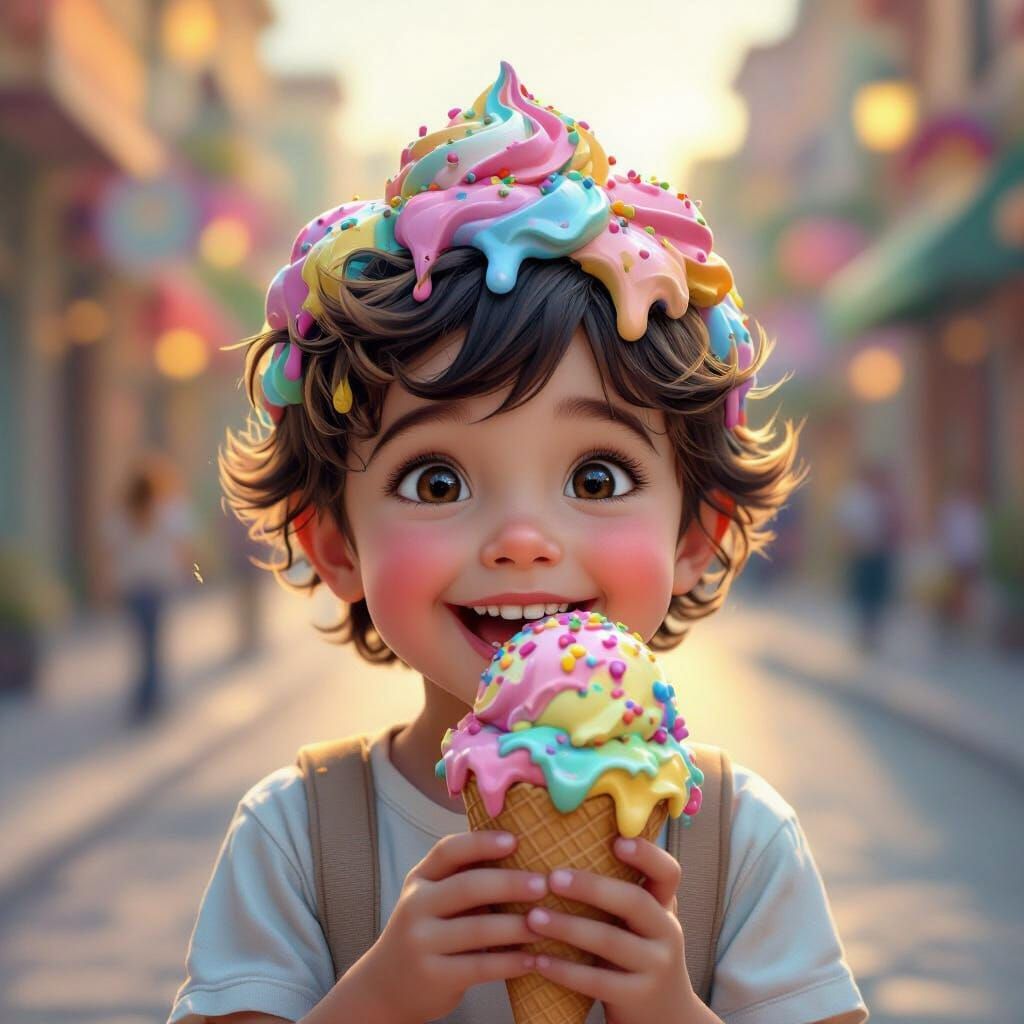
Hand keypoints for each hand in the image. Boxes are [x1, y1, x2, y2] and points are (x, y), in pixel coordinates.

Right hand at [346, 830, 546, 1023]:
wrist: (386, 986)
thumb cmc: (426, 931)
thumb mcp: (432, 899)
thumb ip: (462, 880)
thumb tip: (520, 856)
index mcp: (420, 879)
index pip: (448, 850)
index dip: (481, 842)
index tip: (514, 840)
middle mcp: (415, 907)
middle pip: (468, 886)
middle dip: (510, 883)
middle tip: (543, 884)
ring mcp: (422, 943)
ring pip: (479, 929)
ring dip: (518, 926)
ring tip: (546, 924)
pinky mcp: (434, 977)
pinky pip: (481, 966)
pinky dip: (511, 962)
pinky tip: (533, 959)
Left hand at [524, 836, 704, 1023]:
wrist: (666, 1017)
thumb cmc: (638, 955)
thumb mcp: (641, 924)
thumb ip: (621, 893)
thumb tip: (565, 846)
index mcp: (665, 906)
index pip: (668, 873)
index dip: (647, 855)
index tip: (617, 840)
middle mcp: (667, 932)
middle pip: (634, 901)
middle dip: (591, 887)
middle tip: (552, 878)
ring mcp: (656, 967)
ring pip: (610, 941)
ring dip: (567, 927)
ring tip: (532, 918)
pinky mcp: (638, 997)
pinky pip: (596, 981)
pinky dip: (563, 970)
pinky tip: (537, 960)